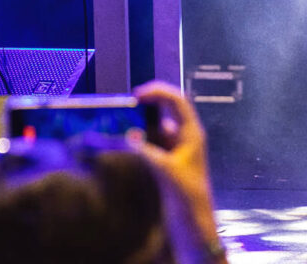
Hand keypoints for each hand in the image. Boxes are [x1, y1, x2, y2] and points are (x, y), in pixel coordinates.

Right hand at [133, 81, 225, 260]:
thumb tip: (128, 135)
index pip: (177, 101)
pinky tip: (127, 139)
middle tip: (128, 104)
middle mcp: (185, 137)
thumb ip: (147, 151)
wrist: (194, 227)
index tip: (136, 95)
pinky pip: (152, 139)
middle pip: (167, 108)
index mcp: (192, 134)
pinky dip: (139, 135)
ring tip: (124, 119)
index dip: (157, 92)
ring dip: (142, 119)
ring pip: (158, 123)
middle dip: (148, 102)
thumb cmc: (188, 197)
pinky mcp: (167, 160)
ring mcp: (176, 148)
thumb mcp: (167, 171)